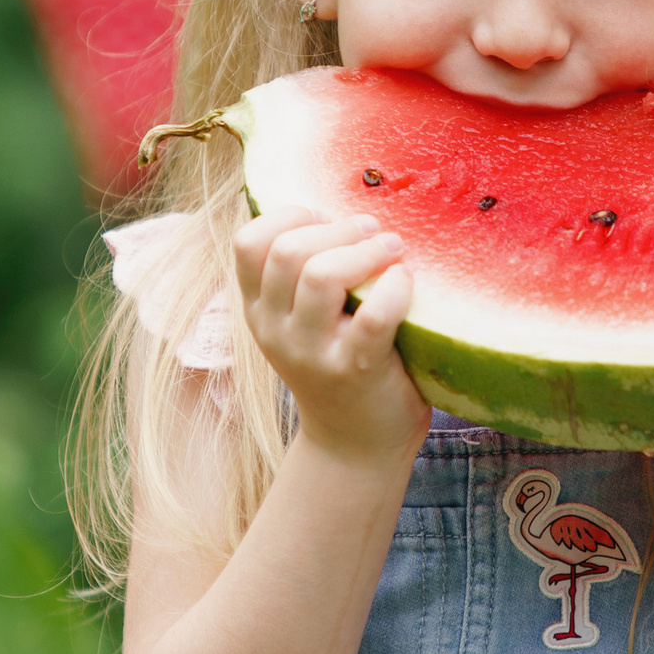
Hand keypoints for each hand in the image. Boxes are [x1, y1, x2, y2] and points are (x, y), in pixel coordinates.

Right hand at [233, 206, 429, 462]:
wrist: (355, 446)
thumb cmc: (340, 365)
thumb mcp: (304, 321)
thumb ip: (304, 274)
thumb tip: (340, 207)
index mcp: (258, 310)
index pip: (247, 242)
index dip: (288, 215)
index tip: (326, 219)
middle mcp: (274, 330)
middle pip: (287, 251)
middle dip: (337, 229)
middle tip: (373, 231)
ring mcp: (311, 353)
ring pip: (320, 275)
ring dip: (365, 250)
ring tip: (393, 249)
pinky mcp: (354, 371)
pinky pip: (373, 316)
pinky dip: (394, 287)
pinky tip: (406, 281)